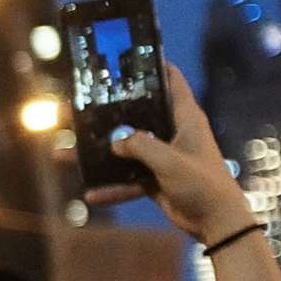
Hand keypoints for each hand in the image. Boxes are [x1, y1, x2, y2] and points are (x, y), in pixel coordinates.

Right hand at [90, 65, 254, 243]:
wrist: (216, 224)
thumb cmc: (203, 185)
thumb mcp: (170, 161)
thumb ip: (139, 146)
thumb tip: (113, 142)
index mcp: (185, 118)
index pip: (170, 81)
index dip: (151, 66)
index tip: (125, 56)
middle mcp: (172, 132)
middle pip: (133, 116)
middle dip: (104, 114)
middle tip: (73, 106)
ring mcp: (162, 156)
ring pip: (122, 149)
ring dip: (96, 154)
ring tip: (63, 153)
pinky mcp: (156, 178)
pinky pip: (126, 179)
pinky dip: (110, 187)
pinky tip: (90, 194)